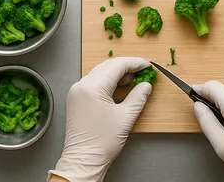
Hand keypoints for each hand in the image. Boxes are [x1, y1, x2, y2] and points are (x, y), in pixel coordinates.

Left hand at [48, 57, 152, 181]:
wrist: (83, 159)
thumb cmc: (102, 142)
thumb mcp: (126, 117)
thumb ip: (138, 97)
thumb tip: (145, 85)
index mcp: (92, 87)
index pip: (116, 65)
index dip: (134, 63)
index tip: (147, 64)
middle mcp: (81, 85)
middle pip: (106, 67)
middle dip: (126, 67)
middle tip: (143, 72)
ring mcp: (76, 91)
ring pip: (99, 73)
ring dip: (116, 74)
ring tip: (133, 80)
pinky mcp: (76, 99)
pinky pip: (93, 83)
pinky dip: (107, 82)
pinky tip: (118, 88)